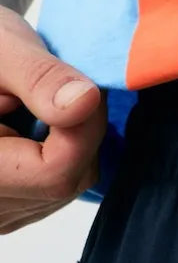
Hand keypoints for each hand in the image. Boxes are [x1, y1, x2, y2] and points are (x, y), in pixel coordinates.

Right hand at [0, 7, 105, 235]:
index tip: (78, 85)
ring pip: (70, 186)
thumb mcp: (3, 52)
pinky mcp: (9, 210)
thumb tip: (84, 103)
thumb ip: (40, 78)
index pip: (56, 173)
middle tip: (54, 88)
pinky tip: (31, 127)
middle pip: (67, 182)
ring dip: (70, 142)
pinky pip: (58, 188)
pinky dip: (61, 154)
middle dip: (78, 131)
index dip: (83, 127)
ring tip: (29, 107)